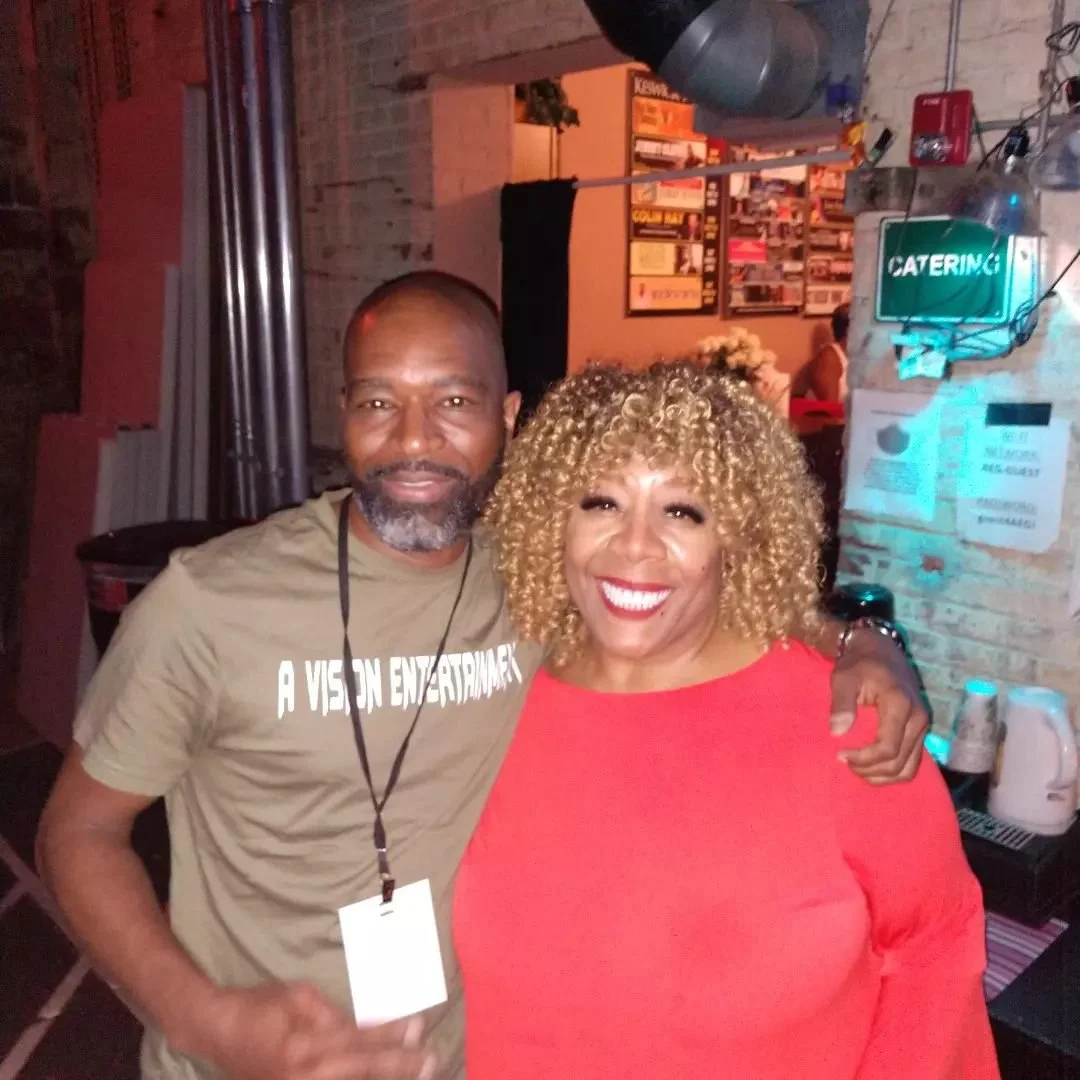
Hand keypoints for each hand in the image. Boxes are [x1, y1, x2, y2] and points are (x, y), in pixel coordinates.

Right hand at [199, 982, 434, 1079]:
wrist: (215, 1032)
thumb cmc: (259, 1006)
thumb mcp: (301, 999)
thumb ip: (338, 1018)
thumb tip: (373, 1029)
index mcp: (304, 1048)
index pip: (359, 1044)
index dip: (392, 1037)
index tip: (420, 1028)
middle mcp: (301, 1078)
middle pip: (360, 1073)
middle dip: (397, 1067)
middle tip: (431, 1062)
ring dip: (382, 1078)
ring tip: (416, 1071)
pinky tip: (380, 1077)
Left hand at [828, 629, 927, 784]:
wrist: (880, 650)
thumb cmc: (859, 663)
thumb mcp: (843, 677)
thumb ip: (841, 703)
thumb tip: (836, 732)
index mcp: (900, 704)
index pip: (888, 747)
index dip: (864, 759)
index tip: (840, 754)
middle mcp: (918, 719)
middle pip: (898, 763)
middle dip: (869, 770)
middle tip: (845, 762)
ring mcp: (922, 726)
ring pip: (908, 768)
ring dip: (882, 776)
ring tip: (857, 768)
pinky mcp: (920, 730)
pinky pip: (912, 762)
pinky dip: (893, 771)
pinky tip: (872, 767)